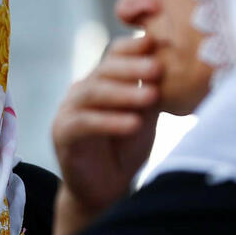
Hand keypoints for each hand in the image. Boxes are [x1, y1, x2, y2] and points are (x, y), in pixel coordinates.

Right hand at [51, 35, 160, 234]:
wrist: (104, 191)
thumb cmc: (125, 150)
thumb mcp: (144, 117)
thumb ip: (151, 94)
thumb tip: (173, 65)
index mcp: (101, 82)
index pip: (114, 55)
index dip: (133, 47)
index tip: (157, 43)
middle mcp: (81, 91)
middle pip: (103, 70)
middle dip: (132, 68)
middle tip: (158, 68)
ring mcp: (68, 111)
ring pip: (92, 93)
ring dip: (123, 93)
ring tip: (151, 96)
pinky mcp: (62, 134)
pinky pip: (84, 123)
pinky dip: (110, 122)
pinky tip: (133, 124)